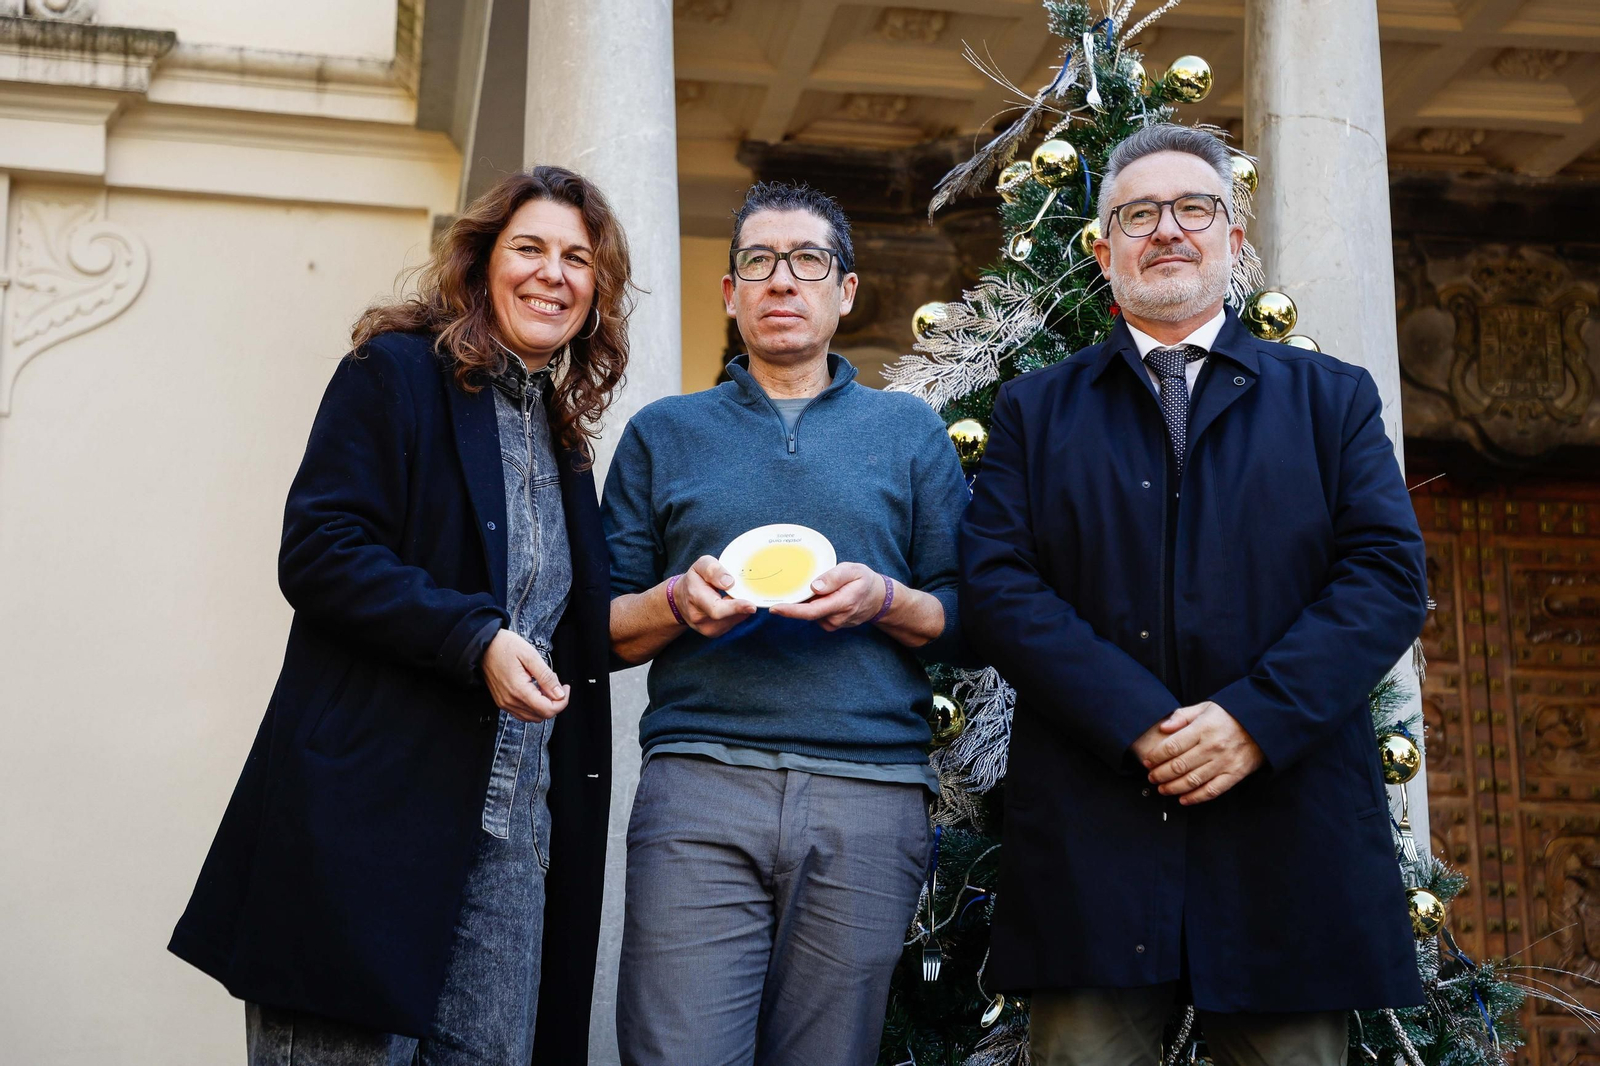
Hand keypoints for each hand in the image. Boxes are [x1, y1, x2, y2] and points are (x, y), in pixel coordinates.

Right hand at [481, 629, 569, 721]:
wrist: (483, 646)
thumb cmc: (504, 646)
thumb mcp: (531, 656)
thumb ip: (546, 677)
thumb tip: (559, 694)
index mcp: (519, 690)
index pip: (548, 710)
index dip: (562, 701)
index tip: (565, 688)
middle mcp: (510, 701)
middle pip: (541, 715)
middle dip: (555, 703)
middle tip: (556, 685)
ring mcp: (505, 703)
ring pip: (532, 717)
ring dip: (544, 705)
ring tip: (545, 686)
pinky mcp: (502, 702)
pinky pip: (522, 713)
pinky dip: (533, 706)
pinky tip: (535, 690)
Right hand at [673, 555, 757, 637]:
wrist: (680, 599)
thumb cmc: (694, 579)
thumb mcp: (701, 565)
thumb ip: (714, 570)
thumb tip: (730, 583)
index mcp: (696, 598)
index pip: (717, 609)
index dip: (736, 608)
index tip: (751, 606)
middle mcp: (699, 617)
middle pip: (729, 616)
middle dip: (742, 606)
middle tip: (748, 595)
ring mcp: (706, 628)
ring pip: (734, 620)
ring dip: (740, 609)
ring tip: (732, 596)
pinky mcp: (713, 633)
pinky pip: (733, 623)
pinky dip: (737, 614)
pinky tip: (731, 604)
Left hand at [768, 563, 887, 631]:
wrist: (878, 599)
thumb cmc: (864, 581)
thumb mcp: (853, 570)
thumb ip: (834, 577)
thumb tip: (814, 586)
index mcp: (842, 603)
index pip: (811, 611)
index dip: (791, 611)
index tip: (774, 608)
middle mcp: (836, 618)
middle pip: (806, 613)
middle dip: (792, 603)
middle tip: (779, 591)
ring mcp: (833, 624)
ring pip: (809, 613)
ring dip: (804, 602)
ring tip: (811, 587)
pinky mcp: (830, 624)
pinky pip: (814, 614)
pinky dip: (810, 605)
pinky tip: (817, 595)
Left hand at [1141, 701, 1263, 805]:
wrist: (1263, 724)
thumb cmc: (1230, 716)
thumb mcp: (1205, 708)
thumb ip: (1182, 716)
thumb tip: (1162, 727)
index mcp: (1203, 729)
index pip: (1171, 747)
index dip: (1155, 757)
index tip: (1147, 761)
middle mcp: (1212, 747)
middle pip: (1178, 766)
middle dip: (1160, 774)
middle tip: (1151, 777)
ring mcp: (1224, 763)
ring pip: (1192, 781)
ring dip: (1173, 788)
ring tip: (1162, 788)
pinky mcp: (1234, 775)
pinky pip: (1211, 791)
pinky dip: (1195, 798)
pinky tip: (1183, 799)